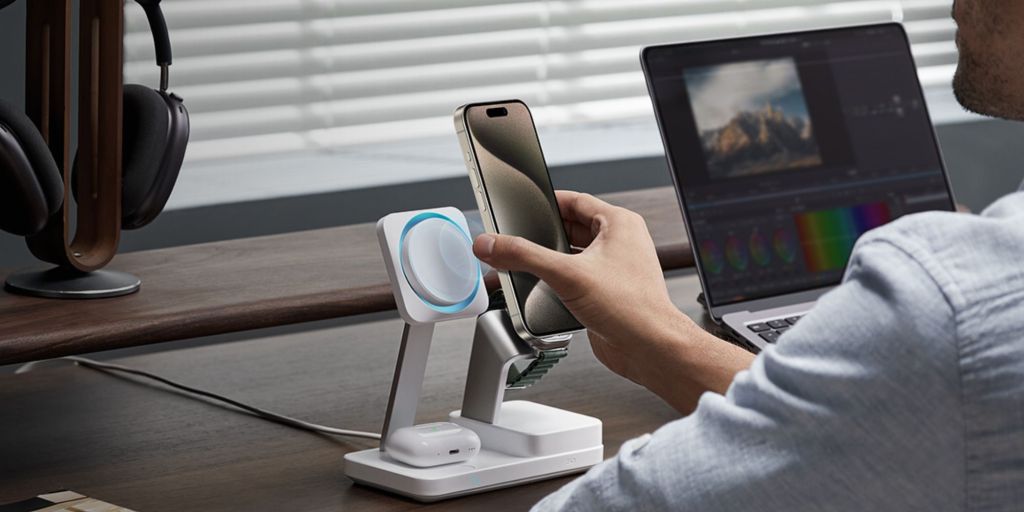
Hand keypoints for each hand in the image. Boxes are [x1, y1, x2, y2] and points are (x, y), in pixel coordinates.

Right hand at [473, 191, 753, 410]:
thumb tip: (493, 244)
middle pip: (571, 227)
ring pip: (573, 254)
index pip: (575, 200)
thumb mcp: (567, 274)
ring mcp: (614, 268)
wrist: (648, 348)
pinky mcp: (607, 292)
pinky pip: (577, 277)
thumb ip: (524, 256)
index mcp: (619, 223)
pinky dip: (559, 280)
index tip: (524, 205)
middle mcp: (620, 242)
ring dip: (551, 259)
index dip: (547, 201)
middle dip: (545, 234)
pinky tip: (545, 289)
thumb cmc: (632, 308)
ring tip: (529, 264)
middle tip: (519, 237)